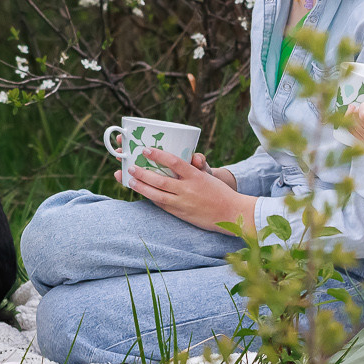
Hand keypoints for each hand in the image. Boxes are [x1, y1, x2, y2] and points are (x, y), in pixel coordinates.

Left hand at [126, 147, 254, 234]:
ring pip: (157, 195)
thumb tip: (187, 156)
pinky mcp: (181, 214)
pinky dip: (152, 198)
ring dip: (142, 187)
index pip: (175, 162)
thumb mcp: (206, 176)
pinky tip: (143, 192)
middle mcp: (188, 189)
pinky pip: (163, 205)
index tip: (146, 149)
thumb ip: (193, 167)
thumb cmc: (219, 192)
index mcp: (195, 176)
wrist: (232, 213)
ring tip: (131, 180)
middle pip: (161, 180)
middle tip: (131, 167)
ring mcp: (183, 203)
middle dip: (143, 173)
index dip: (159, 155)